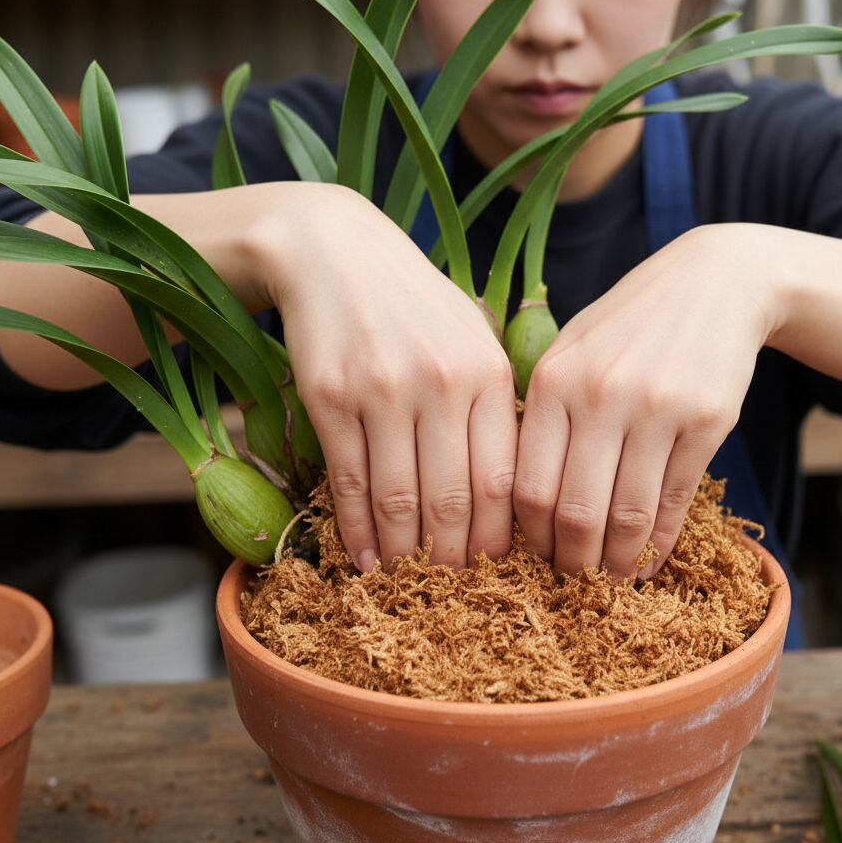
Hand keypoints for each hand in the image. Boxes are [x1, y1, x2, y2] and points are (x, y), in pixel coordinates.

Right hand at [252, 184, 517, 571]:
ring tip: (406, 581)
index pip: (503, 477)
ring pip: (398, 497)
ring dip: (403, 551)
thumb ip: (494, 403)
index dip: (497, 536)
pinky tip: (363, 556)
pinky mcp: (330, 397)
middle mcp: (441, 383)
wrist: (335, 252)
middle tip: (452, 590)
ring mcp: (382, 390)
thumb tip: (511, 489)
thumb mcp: (472, 337)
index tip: (494, 569)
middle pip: (453, 497)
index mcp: (488, 372)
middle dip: (453, 556)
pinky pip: (348, 480)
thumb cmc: (416, 304)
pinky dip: (356, 527)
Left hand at [512, 223, 779, 578]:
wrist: (713, 284)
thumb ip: (541, 414)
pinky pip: (677, 498)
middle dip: (571, 561)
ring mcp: (657, 408)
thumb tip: (519, 501)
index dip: (529, 537)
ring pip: (628, 514)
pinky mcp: (708, 420)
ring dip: (618, 561)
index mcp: (554, 381)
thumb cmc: (627, 325)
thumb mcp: (571, 350)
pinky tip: (650, 558)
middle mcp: (601, 395)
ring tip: (612, 579)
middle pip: (575, 511)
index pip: (527, 486)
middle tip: (573, 580)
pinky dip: (661, 539)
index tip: (535, 556)